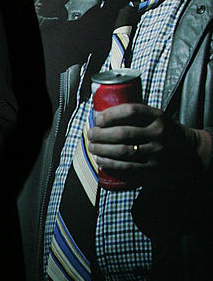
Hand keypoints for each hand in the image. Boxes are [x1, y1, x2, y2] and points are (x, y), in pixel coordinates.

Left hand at [87, 103, 205, 185]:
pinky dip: (110, 164)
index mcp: (158, 117)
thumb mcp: (157, 117)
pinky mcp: (153, 169)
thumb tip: (102, 115)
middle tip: (91, 134)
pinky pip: (127, 167)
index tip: (97, 118)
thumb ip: (136, 115)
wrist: (189, 152)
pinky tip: (101, 160)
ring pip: (123, 151)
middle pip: (123, 133)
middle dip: (101, 134)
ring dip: (102, 149)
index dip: (110, 114)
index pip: (131, 111)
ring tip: (92, 147)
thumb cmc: (165, 132)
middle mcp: (158, 133)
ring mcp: (156, 152)